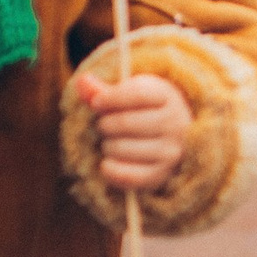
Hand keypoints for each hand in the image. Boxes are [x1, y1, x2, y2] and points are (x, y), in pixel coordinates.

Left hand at [77, 70, 193, 189]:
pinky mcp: (162, 174)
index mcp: (168, 97)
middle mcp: (175, 124)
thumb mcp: (130, 94)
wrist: (174, 137)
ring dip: (107, 145)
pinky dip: (110, 169)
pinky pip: (127, 175)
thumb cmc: (144, 110)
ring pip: (121, 148)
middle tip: (105, 125)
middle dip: (105, 123)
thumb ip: (103, 89)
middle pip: (125, 122)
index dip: (110, 98)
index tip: (96, 103)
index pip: (137, 94)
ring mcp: (171, 151)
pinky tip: (107, 163)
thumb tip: (82, 81)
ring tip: (112, 142)